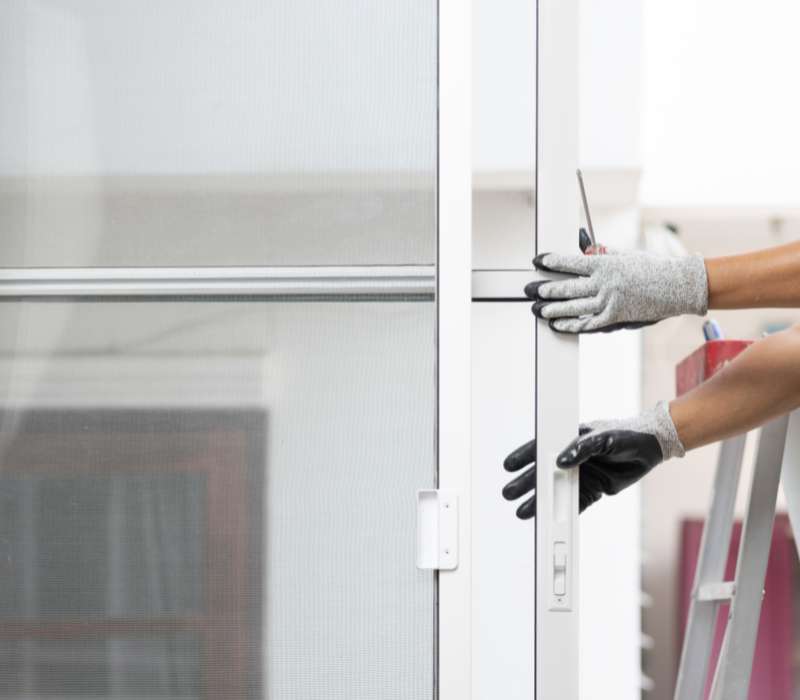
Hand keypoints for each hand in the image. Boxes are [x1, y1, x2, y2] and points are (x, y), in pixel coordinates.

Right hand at [502, 402, 684, 517]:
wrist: (651, 448)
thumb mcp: (605, 437)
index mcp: (569, 440)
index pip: (541, 448)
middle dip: (525, 483)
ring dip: (540, 501)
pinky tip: (551, 519)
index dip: (524, 457)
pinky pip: (575, 504)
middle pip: (543, 473)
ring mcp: (581, 476)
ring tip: (523, 511)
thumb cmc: (627, 435)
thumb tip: (561, 461)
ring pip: (556, 491)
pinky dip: (564, 513)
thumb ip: (582, 449)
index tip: (510, 466)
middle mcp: (572, 459)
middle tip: (509, 493)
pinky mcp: (593, 490)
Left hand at [524, 244, 707, 333]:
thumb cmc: (652, 267)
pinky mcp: (615, 317)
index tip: (538, 261)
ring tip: (539, 309)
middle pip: (568, 288)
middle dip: (546, 289)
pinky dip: (572, 325)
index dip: (552, 262)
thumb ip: (603, 254)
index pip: (571, 262)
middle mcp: (604, 283)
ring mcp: (609, 302)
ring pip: (574, 307)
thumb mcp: (626, 255)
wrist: (676, 286)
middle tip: (530, 290)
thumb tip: (585, 250)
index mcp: (605, 264)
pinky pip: (588, 323)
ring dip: (554, 309)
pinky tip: (558, 325)